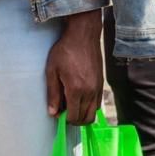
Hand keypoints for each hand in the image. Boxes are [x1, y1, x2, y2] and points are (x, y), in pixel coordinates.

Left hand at [46, 9, 101, 125]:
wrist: (83, 35)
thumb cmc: (65, 50)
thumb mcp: (52, 70)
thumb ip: (53, 93)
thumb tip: (53, 112)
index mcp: (76, 90)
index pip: (73, 117)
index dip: (64, 120)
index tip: (58, 114)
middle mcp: (90, 91)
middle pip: (85, 119)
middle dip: (74, 120)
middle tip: (64, 112)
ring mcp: (98, 88)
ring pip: (93, 113)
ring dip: (83, 114)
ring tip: (72, 104)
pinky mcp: (102, 83)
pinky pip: (97, 103)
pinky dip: (89, 106)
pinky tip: (80, 97)